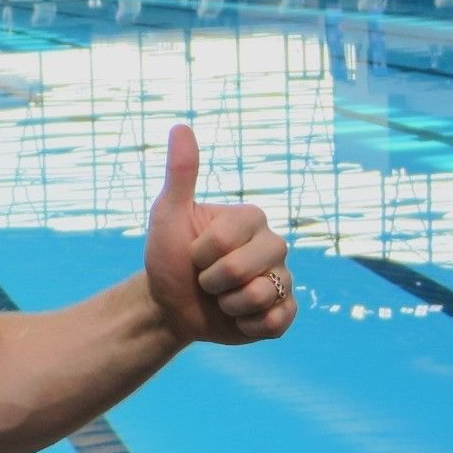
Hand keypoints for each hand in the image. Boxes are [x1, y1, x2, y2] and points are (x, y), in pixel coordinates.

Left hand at [143, 124, 295, 346]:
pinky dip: (247, 326)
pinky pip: (276, 322)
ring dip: (227, 305)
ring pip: (260, 297)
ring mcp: (282, 279)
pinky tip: (237, 318)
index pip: (226, 241)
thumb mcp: (168, 215)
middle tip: (206, 279)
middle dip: (211, 282)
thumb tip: (180, 126)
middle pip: (243, 270)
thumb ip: (180, 173)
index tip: (194, 253)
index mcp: (251, 218)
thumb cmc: (169, 256)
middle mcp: (274, 245)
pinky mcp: (284, 312)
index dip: (200, 254)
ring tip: (221, 298)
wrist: (170, 305)